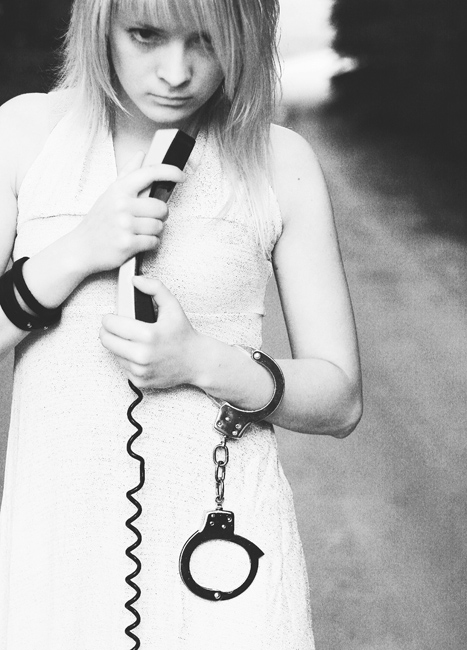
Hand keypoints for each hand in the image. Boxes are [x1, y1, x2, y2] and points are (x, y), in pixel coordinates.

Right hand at [72, 152, 184, 274]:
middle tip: (150, 219)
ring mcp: (124, 225)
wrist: (81, 248)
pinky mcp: (127, 244)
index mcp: (119, 190)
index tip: (181, 176)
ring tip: (140, 231)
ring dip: (154, 231)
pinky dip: (150, 244)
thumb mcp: (109, 194)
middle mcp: (121, 205)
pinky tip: (138, 242)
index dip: (170, 172)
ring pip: (159, 226)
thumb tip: (141, 154)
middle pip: (161, 207)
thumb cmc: (98, 222)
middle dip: (160, 215)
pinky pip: (154, 242)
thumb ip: (128, 174)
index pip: (149, 173)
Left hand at [99, 276, 201, 388]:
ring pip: (113, 354)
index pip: (111, 325)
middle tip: (116, 327)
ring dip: (117, 346)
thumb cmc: (183, 334)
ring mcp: (140, 370)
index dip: (108, 318)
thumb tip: (135, 280)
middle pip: (106, 340)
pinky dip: (126, 359)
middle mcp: (142, 355)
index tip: (111, 317)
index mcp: (148, 335)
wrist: (196, 361)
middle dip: (108, 331)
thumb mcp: (173, 306)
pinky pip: (122, 367)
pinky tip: (137, 353)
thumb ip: (155, 288)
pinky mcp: (139, 380)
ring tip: (130, 340)